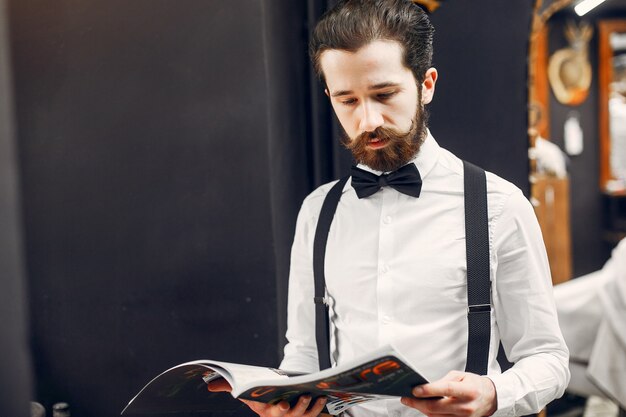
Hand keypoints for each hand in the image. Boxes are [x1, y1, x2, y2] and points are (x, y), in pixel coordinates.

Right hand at [207, 378, 327, 416]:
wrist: (275, 397)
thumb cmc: (260, 395)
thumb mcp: (246, 391)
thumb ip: (228, 387)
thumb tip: (208, 384)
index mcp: (268, 413)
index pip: (273, 412)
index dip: (278, 409)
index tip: (282, 404)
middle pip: (292, 414)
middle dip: (298, 407)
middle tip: (304, 396)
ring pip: (305, 414)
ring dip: (311, 406)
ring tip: (314, 395)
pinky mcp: (306, 415)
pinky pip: (314, 413)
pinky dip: (319, 405)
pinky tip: (322, 396)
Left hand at [400, 370, 496, 416]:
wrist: (490, 398)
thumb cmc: (474, 384)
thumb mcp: (461, 376)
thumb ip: (444, 381)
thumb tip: (426, 386)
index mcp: (468, 391)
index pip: (446, 390)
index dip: (429, 390)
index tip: (415, 389)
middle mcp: (466, 406)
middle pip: (437, 407)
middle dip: (418, 403)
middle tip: (406, 398)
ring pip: (436, 416)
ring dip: (421, 409)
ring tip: (411, 402)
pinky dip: (430, 414)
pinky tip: (422, 407)